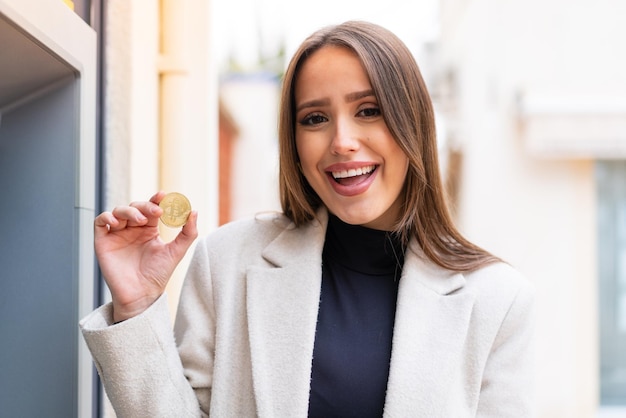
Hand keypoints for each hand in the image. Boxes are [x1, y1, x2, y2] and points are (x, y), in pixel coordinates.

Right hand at [94, 191, 197, 321]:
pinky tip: (117, 222)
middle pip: (135, 207)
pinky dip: (106, 217)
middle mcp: (132, 229)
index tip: (164, 195)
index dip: (156, 199)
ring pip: (118, 211)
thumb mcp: (177, 252)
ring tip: (140, 220)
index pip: (152, 208)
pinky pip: (100, 222)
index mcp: (149, 229)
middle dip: (145, 206)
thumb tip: (194, 212)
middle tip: (156, 212)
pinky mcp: (103, 241)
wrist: (141, 295)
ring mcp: (117, 234)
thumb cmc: (158, 275)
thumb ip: (188, 233)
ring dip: (129, 210)